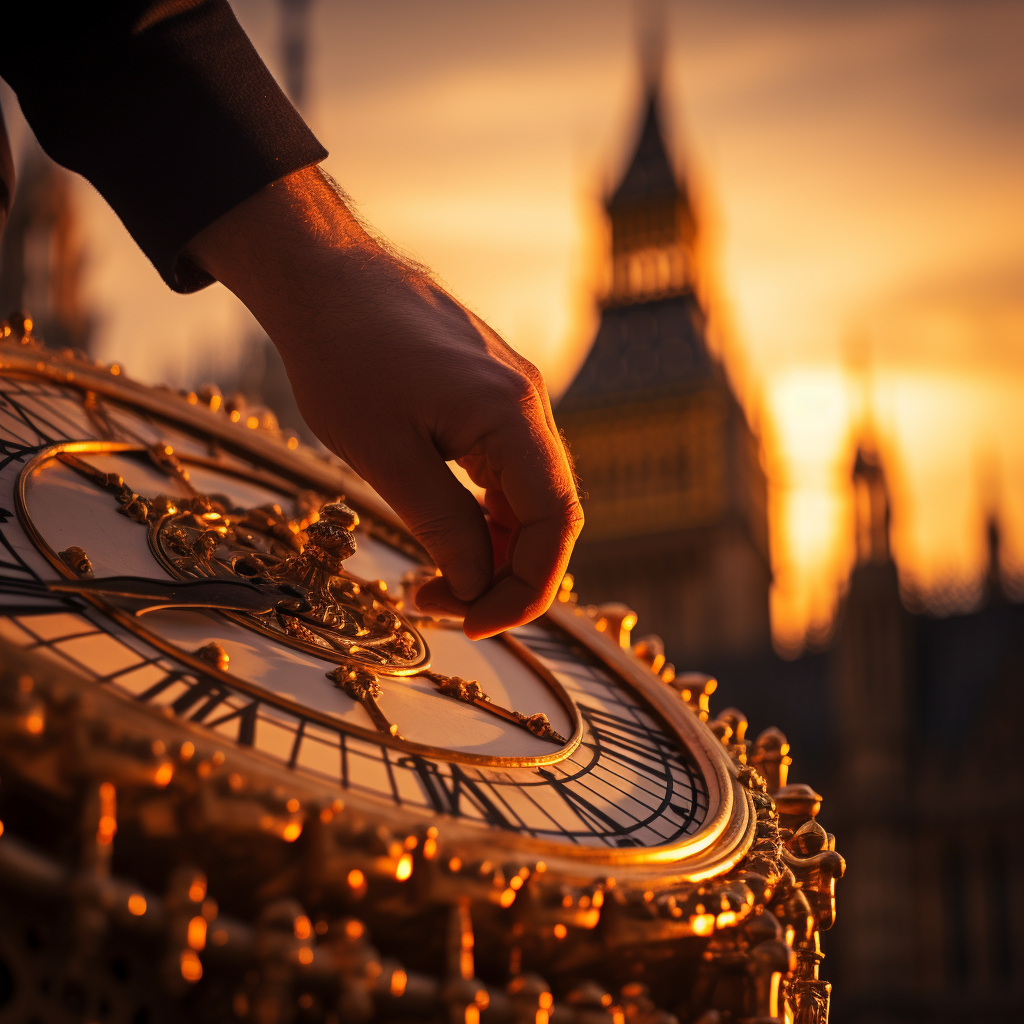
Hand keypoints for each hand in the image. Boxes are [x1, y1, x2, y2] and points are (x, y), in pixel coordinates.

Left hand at [186, 167, 582, 639]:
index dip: (528, 585)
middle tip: (443, 607)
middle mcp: (527, 404)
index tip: (475, 622)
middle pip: (549, 513)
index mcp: (513, 415)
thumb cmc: (342, 353)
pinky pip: (503, 469)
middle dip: (505, 574)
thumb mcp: (382, 453)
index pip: (557, 520)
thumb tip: (476, 582)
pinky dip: (482, 514)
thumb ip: (441, 522)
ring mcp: (511, 397)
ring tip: (434, 579)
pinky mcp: (488, 396)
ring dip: (491, 547)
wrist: (323, 274)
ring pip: (526, 495)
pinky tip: (442, 532)